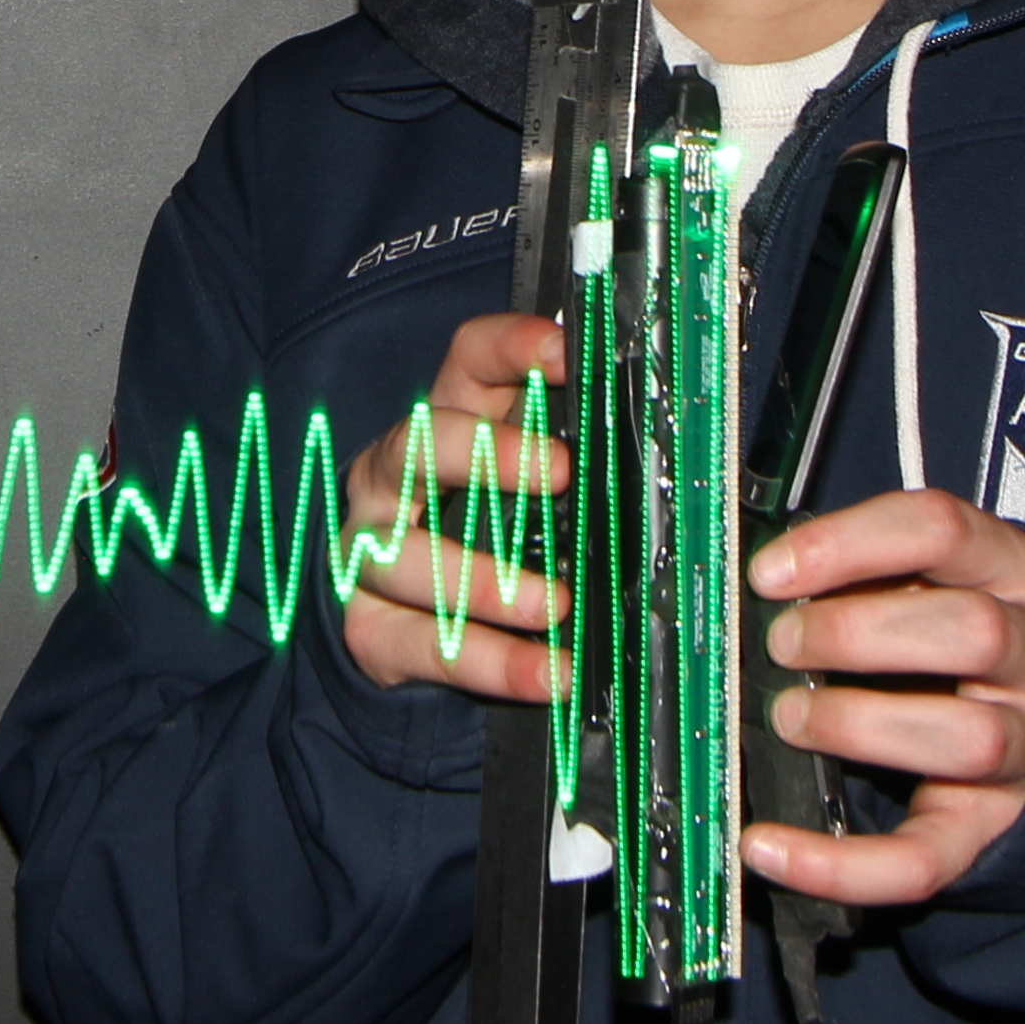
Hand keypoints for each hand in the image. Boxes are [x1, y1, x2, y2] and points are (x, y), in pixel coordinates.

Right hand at [339, 314, 572, 700]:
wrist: (401, 625)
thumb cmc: (481, 538)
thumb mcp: (522, 486)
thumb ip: (570, 462)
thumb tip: (655, 454)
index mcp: (443, 424)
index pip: (466, 363)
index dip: (511, 348)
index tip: (568, 352)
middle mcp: (392, 479)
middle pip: (419, 444)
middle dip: (488, 452)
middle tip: (559, 472)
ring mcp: (368, 552)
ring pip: (407, 556)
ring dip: (486, 581)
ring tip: (554, 605)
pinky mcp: (369, 627)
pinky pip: (422, 645)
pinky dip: (489, 663)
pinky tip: (548, 674)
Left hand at [739, 489, 1024, 905]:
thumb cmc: (969, 633)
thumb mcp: (940, 575)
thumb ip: (870, 572)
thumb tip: (763, 588)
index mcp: (1010, 572)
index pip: (941, 531)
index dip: (849, 545)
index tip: (771, 572)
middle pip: (973, 633)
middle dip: (857, 634)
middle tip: (783, 644)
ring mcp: (1023, 748)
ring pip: (969, 739)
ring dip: (859, 726)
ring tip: (792, 718)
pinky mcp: (987, 828)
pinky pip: (925, 859)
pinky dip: (839, 863)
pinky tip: (770, 847)